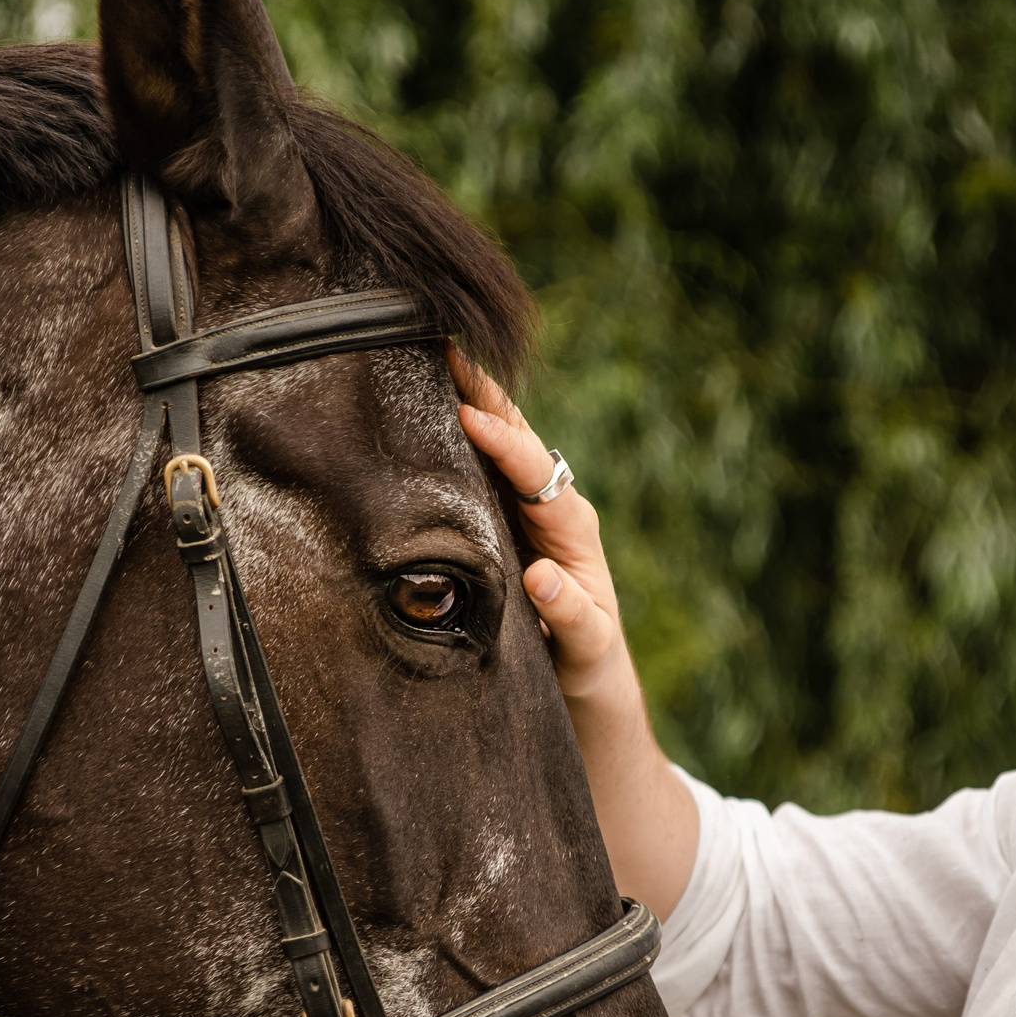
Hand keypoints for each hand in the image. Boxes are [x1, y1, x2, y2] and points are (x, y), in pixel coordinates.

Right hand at [449, 347, 631, 705]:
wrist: (587, 667)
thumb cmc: (586, 656)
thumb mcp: (585, 642)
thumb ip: (569, 614)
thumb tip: (542, 577)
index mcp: (572, 526)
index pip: (535, 472)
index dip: (503, 442)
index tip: (468, 415)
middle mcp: (553, 504)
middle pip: (519, 437)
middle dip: (484, 394)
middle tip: (444, 349)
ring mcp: (530, 506)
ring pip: (501, 442)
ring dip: (470, 401)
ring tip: (431, 359)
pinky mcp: (509, 515)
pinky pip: (483, 466)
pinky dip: (460, 433)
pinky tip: (428, 408)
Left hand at [451, 347, 696, 914]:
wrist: (597, 788)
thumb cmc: (519, 701)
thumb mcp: (471, 632)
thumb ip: (438, 586)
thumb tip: (347, 543)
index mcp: (530, 548)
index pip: (503, 465)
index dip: (471, 409)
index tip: (424, 353)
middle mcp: (567, 563)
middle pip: (537, 474)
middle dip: (498, 418)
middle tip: (454, 367)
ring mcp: (590, 607)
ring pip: (569, 528)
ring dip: (529, 478)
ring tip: (486, 431)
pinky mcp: (602, 665)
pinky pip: (587, 627)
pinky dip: (565, 602)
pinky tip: (541, 578)